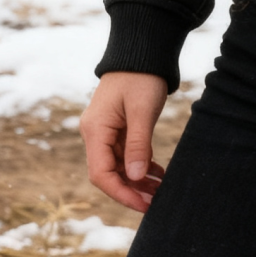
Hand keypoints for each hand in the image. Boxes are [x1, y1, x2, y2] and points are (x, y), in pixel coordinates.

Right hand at [79, 71, 168, 213]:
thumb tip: (135, 178)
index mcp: (95, 130)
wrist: (142, 51)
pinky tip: (157, 174)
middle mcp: (96, 133)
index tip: (143, 204)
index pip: (101, 174)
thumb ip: (138, 144)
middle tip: (156, 202)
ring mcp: (106, 131)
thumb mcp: (142, 110)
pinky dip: (140, 165)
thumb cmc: (142, 77)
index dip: (121, 193)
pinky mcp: (118, 127)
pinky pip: (126, 154)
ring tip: (160, 191)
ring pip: (119, 166)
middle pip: (109, 173)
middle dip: (131, 190)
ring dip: (137, 180)